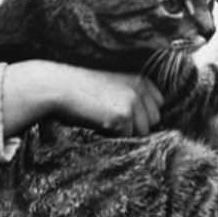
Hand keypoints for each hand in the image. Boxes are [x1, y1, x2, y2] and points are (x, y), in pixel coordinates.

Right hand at [2, 61, 162, 136]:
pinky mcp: (124, 116)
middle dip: (136, 124)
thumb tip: (148, 124)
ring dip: (125, 132)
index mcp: (140, 79)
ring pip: (143, 132)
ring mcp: (134, 102)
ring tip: (103, 119)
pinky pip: (127, 138)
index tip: (121, 112)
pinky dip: (114, 136)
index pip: (157, 106)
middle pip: (153, 121)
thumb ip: (133, 97)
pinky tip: (98, 122)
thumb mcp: (113, 85)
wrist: (59, 87)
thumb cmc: (82, 89)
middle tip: (110, 117)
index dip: (141, 114)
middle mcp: (141, 88)